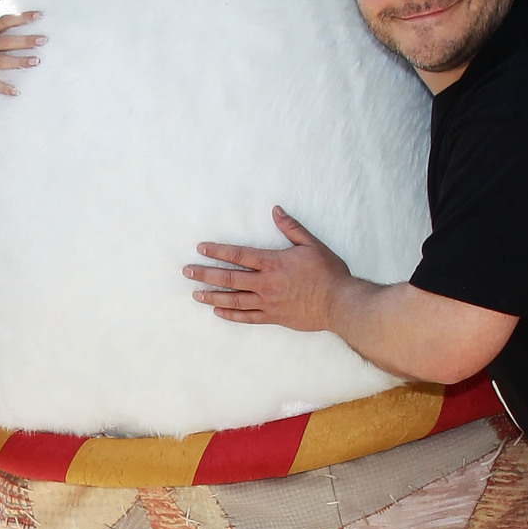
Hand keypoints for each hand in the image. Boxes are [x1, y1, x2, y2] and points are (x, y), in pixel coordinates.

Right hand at [0, 0, 44, 94]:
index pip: (3, 22)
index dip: (21, 18)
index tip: (38, 16)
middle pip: (7, 42)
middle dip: (26, 41)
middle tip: (43, 40)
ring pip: (2, 62)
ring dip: (20, 62)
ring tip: (36, 61)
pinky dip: (3, 88)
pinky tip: (16, 91)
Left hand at [183, 207, 350, 330]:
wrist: (340, 304)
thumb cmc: (328, 273)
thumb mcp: (312, 244)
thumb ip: (291, 228)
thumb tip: (276, 210)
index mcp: (272, 263)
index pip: (237, 255)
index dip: (217, 251)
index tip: (200, 248)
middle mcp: (265, 283)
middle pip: (228, 278)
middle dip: (205, 273)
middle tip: (187, 271)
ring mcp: (267, 302)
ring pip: (233, 299)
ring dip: (212, 296)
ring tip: (195, 293)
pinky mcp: (274, 318)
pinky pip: (247, 317)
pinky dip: (231, 315)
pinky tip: (218, 312)